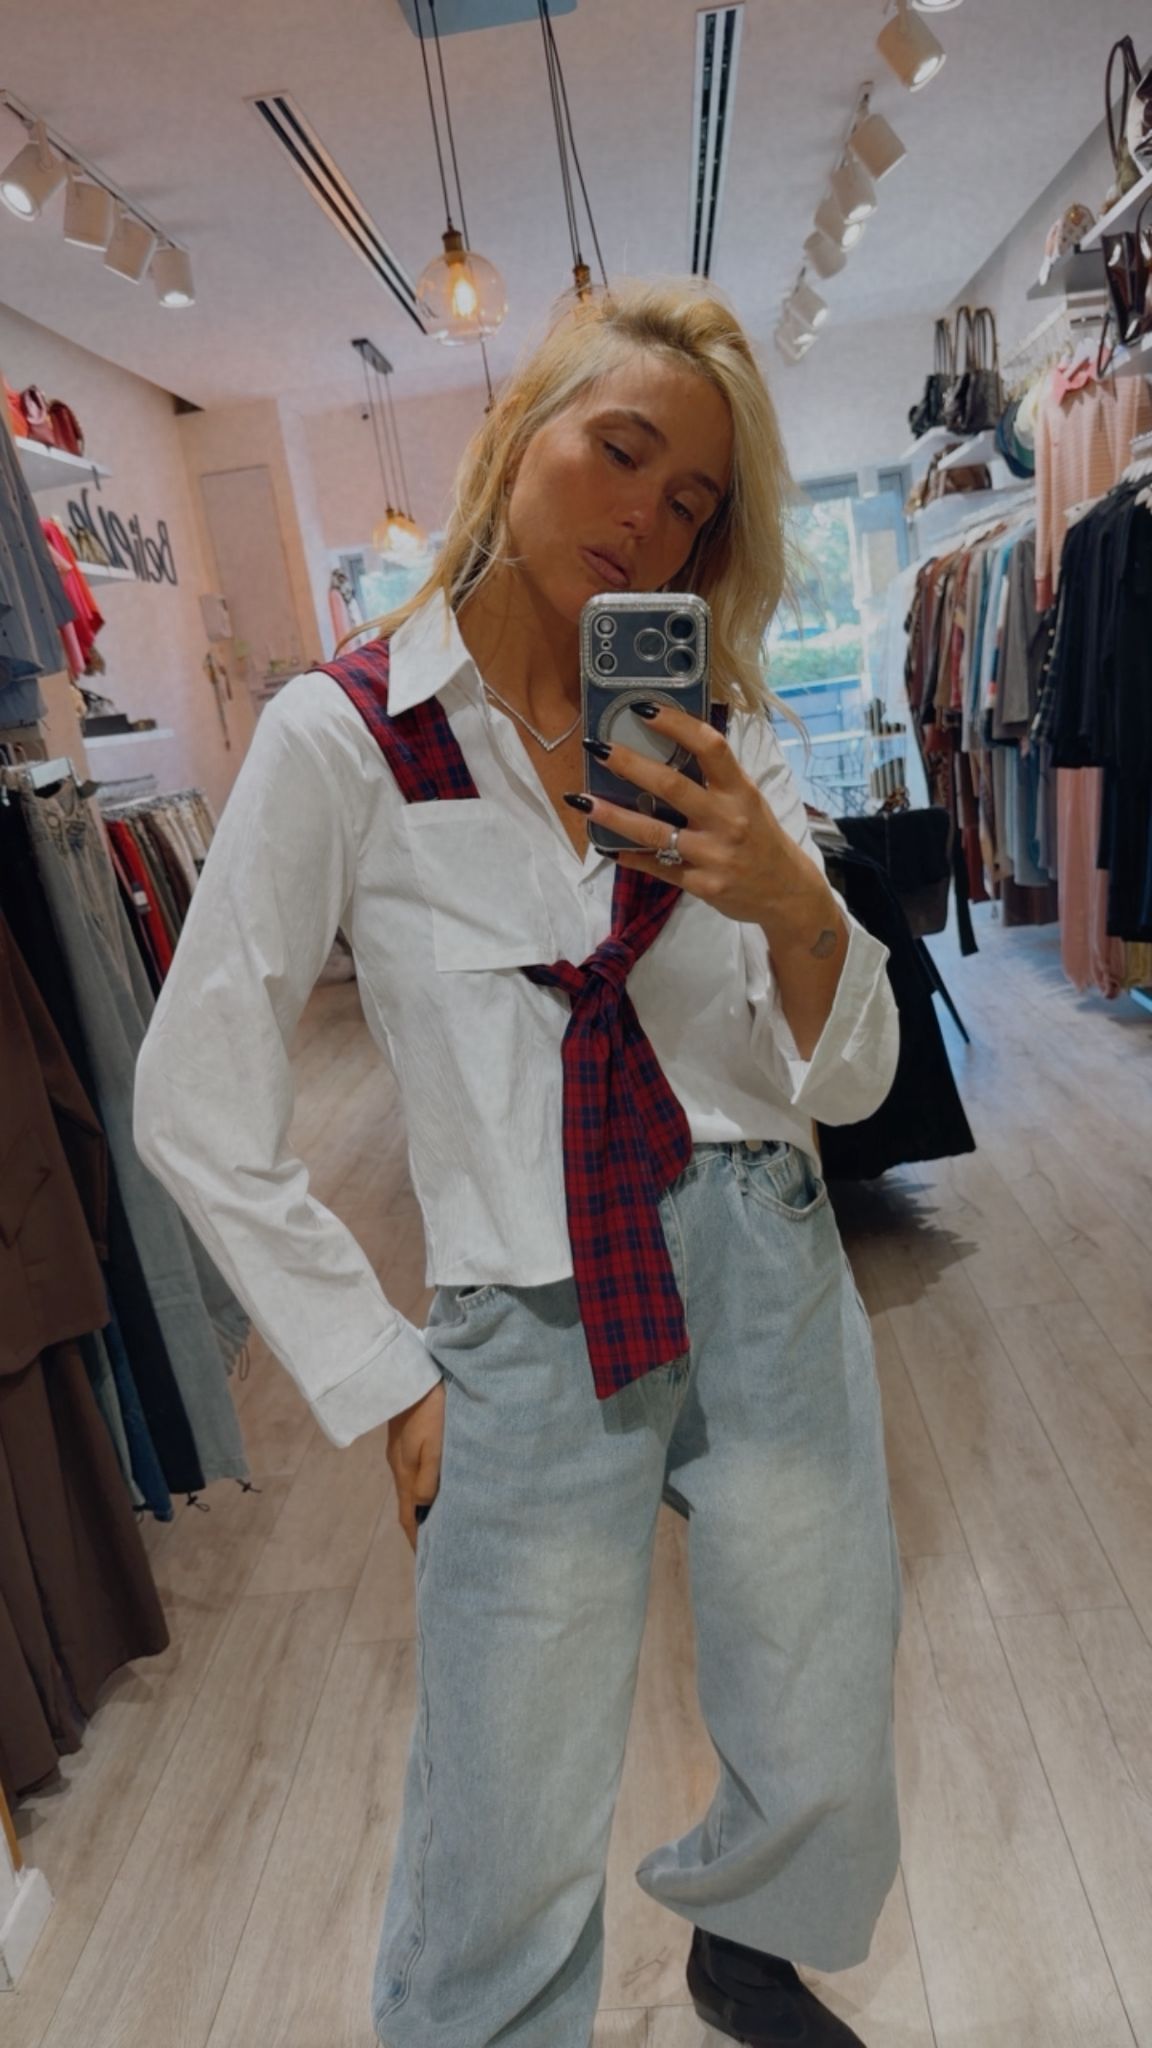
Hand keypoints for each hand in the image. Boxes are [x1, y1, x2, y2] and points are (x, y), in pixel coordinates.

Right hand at [387, 1380, 444, 1552]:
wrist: (410, 1377)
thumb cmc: (430, 1411)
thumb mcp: (435, 1445)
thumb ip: (430, 1477)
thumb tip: (424, 1507)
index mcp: (406, 1474)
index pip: (410, 1517)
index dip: (417, 1540)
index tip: (427, 1560)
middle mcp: (400, 1468)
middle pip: (408, 1507)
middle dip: (419, 1528)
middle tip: (435, 1547)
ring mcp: (401, 1454)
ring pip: (412, 1490)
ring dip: (421, 1508)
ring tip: (438, 1521)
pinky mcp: (406, 1442)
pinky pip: (414, 1474)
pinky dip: (422, 1489)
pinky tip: (434, 1487)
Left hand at [570, 701, 822, 926]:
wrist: (788, 894)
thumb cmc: (762, 839)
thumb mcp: (749, 802)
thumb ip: (716, 779)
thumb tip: (670, 745)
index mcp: (741, 791)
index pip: (710, 746)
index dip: (676, 724)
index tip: (643, 709)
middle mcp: (728, 820)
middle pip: (672, 786)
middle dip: (630, 764)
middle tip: (597, 747)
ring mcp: (714, 855)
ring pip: (655, 832)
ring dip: (613, 814)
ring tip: (580, 800)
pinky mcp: (702, 885)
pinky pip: (658, 868)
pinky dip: (629, 856)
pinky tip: (606, 845)